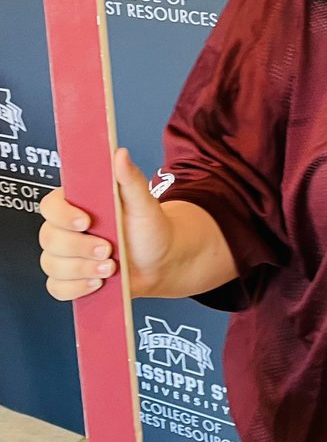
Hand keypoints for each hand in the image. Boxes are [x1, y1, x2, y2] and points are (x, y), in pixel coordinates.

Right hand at [38, 148, 172, 300]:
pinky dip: (76, 288)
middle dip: (79, 248)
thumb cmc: (151, 228)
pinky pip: (56, 287)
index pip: (50, 205)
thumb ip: (130, 180)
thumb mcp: (144, 203)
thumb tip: (119, 154)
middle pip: (49, 238)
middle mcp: (67, 229)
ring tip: (110, 267)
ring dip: (81, 269)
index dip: (62, 215)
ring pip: (52, 265)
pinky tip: (98, 283)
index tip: (86, 222)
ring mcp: (66, 255)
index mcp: (79, 205)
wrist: (162, 261)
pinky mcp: (70, 279)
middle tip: (108, 250)